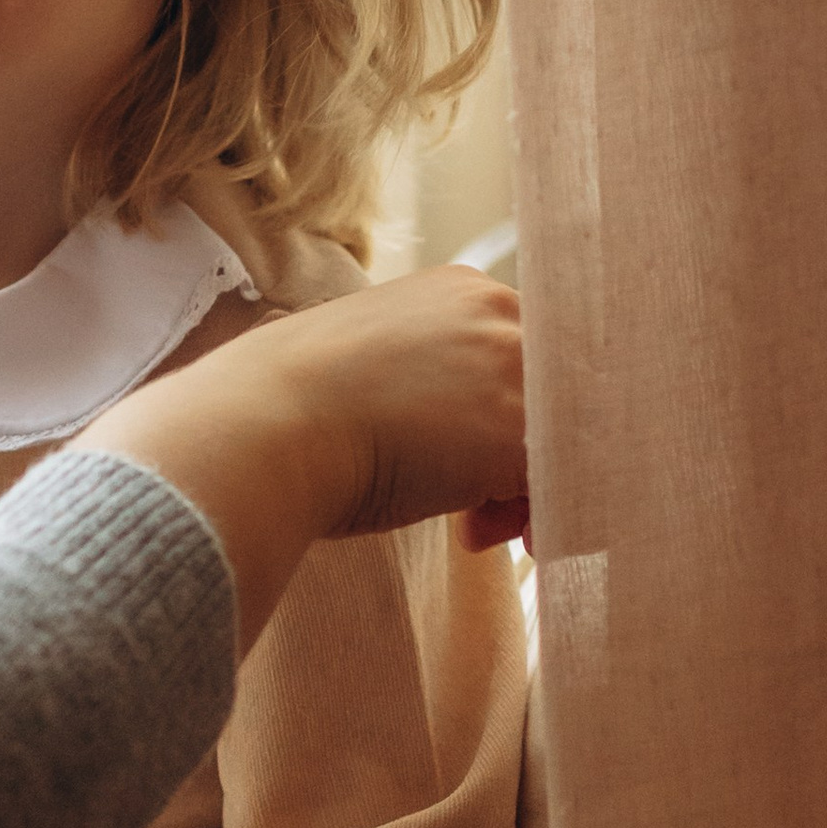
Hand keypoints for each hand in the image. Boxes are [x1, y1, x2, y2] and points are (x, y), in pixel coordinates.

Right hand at [84, 264, 525, 648]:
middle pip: (557, 397)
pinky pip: (561, 481)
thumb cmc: (286, 410)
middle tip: (490, 516)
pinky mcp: (517, 428)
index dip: (505, 419)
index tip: (473, 469)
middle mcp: (497, 313)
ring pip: (566, 439)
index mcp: (458, 291)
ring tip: (481, 531)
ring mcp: (512, 366)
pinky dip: (536, 519)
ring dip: (530, 494)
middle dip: (526, 462)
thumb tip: (447, 439)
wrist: (259, 429)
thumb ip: (423, 384)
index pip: (521, 361)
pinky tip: (481, 536)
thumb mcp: (365, 370)